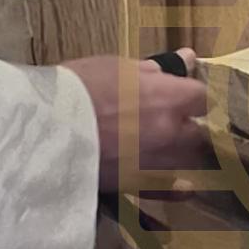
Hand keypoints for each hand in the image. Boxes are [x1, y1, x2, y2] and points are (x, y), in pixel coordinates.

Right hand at [62, 52, 211, 192]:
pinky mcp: (137, 186)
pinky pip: (169, 189)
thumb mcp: (115, 67)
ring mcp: (156, 163)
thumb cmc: (76, 90)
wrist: (43, 132)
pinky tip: (183, 184)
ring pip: (189, 162)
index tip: (191, 95)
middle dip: (195, 128)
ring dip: (185, 154)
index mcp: (167, 99)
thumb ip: (155, 69)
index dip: (199, 96)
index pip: (205, 97)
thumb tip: (185, 59)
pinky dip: (177, 187)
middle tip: (184, 123)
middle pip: (202, 135)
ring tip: (173, 147)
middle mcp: (170, 134)